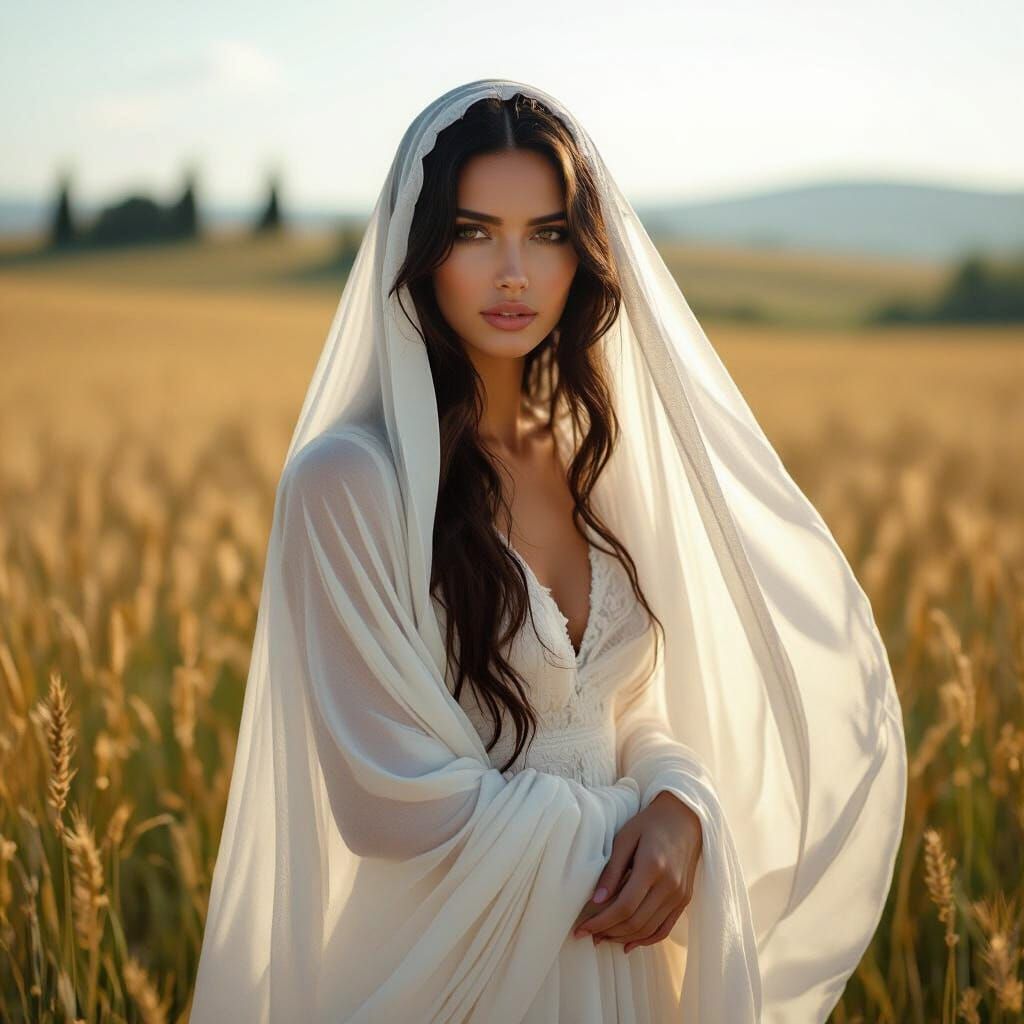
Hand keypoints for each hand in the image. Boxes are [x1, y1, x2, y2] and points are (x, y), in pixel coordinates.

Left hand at [572, 791, 701, 953]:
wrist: (685, 819)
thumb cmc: (650, 824)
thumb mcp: (625, 838)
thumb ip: (611, 869)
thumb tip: (596, 901)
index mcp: (652, 867)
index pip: (624, 906)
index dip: (601, 921)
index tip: (582, 928)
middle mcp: (669, 886)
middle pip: (636, 922)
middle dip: (608, 933)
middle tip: (588, 935)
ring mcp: (679, 896)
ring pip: (649, 930)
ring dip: (624, 938)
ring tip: (603, 938)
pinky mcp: (684, 900)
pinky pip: (664, 929)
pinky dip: (645, 940)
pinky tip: (628, 943)